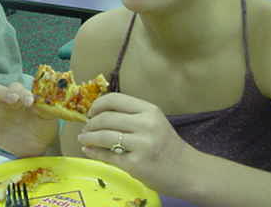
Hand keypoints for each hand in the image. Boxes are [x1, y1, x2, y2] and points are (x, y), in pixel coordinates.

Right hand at [0, 81, 58, 157]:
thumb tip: (45, 98)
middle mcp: (2, 103)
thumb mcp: (48, 115)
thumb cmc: (44, 126)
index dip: (21, 91)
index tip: (30, 102)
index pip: (13, 86)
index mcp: (17, 96)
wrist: (41, 147)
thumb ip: (45, 106)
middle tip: (11, 100)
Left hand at [78, 93, 194, 194]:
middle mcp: (146, 124)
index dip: (97, 105)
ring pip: (104, 136)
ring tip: (83, 138)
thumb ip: (130, 115)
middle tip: (85, 128)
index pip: (114, 99)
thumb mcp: (153, 122)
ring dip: (88, 137)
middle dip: (90, 123)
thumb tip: (96, 114)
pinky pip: (107, 156)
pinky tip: (88, 150)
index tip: (91, 112)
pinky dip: (94, 151)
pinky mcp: (136, 164)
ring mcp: (142, 145)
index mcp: (149, 110)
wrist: (187, 171)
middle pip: (106, 118)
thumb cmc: (166, 144)